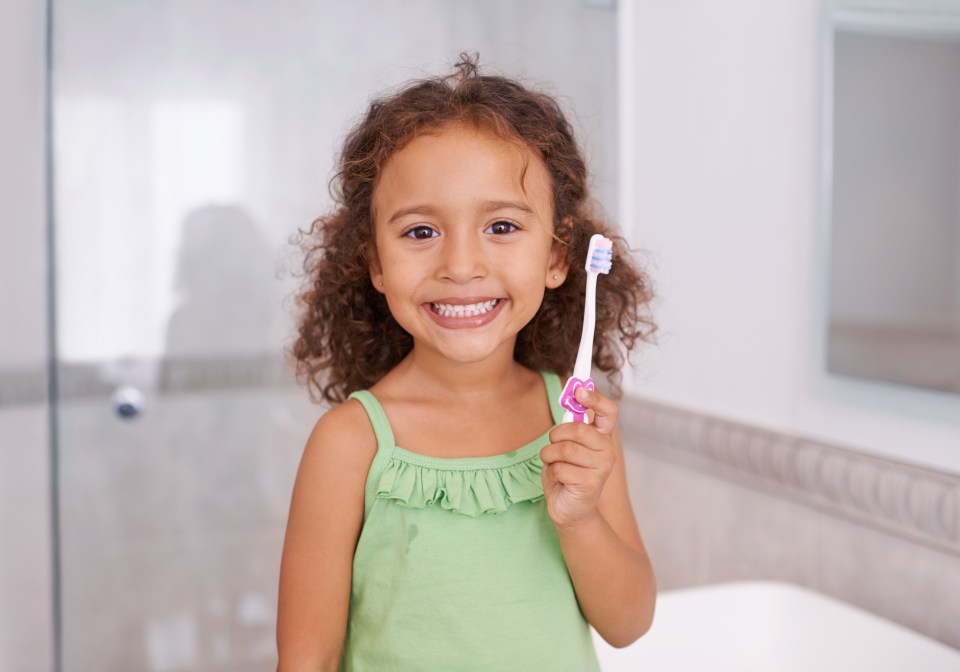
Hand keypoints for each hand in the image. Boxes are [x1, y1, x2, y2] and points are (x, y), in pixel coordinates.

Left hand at [540, 385, 618, 528]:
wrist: (569, 510)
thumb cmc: (566, 474)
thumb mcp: (566, 444)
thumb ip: (571, 424)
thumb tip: (572, 396)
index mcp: (602, 437)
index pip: (608, 411)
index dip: (594, 398)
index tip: (579, 391)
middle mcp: (606, 450)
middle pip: (578, 429)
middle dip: (556, 436)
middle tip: (553, 445)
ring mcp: (602, 468)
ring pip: (565, 449)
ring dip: (550, 456)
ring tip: (554, 465)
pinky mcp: (591, 483)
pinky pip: (560, 468)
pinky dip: (552, 472)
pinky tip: (560, 480)